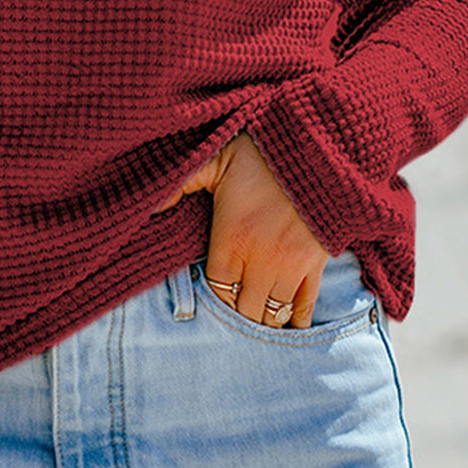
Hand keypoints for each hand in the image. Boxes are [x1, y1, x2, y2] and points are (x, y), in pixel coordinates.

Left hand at [152, 131, 328, 328]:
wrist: (318, 144)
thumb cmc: (262, 150)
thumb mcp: (214, 158)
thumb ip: (180, 184)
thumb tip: (150, 208)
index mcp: (231, 241)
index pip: (216, 293)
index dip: (211, 301)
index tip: (209, 297)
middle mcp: (261, 261)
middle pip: (244, 312)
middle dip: (235, 317)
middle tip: (229, 312)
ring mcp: (291, 265)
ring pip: (272, 315)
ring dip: (261, 321)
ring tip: (252, 318)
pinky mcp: (316, 262)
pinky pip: (306, 305)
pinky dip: (295, 318)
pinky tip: (287, 324)